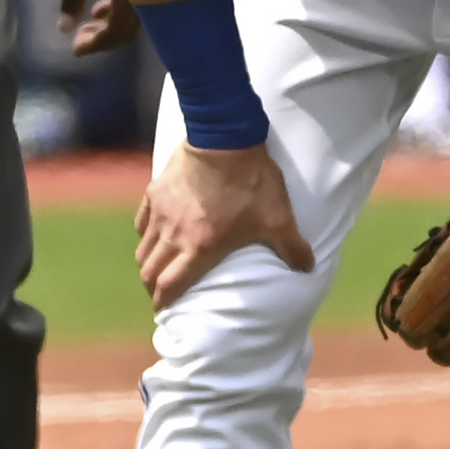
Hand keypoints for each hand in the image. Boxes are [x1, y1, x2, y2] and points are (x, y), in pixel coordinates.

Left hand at [61, 0, 139, 54]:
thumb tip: (64, 28)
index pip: (119, 31)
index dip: (98, 43)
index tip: (75, 48)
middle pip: (131, 27)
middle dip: (104, 35)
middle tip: (81, 37)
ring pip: (138, 12)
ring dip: (113, 19)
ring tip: (92, 16)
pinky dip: (122, 4)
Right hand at [137, 140, 312, 306]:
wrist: (224, 138)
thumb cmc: (251, 182)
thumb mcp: (278, 218)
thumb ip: (292, 247)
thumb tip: (307, 268)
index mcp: (199, 248)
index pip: (170, 286)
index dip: (163, 302)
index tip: (164, 310)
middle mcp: (173, 235)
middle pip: (149, 271)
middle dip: (153, 287)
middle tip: (161, 292)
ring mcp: (161, 213)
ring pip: (143, 248)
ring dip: (148, 262)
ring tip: (158, 266)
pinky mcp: (155, 191)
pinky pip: (142, 221)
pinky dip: (146, 234)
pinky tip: (156, 232)